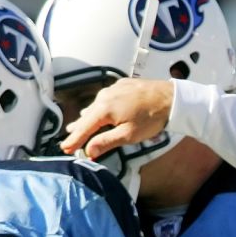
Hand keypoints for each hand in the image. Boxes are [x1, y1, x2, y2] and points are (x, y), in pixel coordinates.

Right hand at [60, 77, 175, 159]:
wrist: (171, 98)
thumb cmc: (152, 118)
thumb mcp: (128, 135)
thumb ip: (106, 142)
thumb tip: (89, 150)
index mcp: (104, 109)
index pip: (84, 128)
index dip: (74, 140)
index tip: (65, 148)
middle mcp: (104, 96)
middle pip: (87, 116)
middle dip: (78, 129)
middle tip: (69, 139)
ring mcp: (112, 89)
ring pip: (95, 107)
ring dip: (88, 118)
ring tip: (78, 127)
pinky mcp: (121, 85)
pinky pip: (105, 99)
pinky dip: (100, 108)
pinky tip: (99, 112)